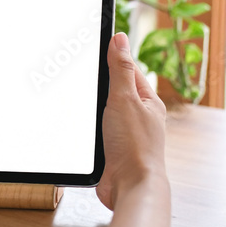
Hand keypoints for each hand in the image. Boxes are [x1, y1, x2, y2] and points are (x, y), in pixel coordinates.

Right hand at [95, 32, 167, 209]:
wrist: (131, 187)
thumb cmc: (134, 146)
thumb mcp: (125, 99)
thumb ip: (121, 69)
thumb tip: (120, 39)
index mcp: (147, 102)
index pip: (128, 70)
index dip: (111, 58)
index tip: (95, 46)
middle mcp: (138, 118)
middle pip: (115, 91)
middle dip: (99, 83)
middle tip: (81, 71)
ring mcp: (125, 135)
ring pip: (104, 113)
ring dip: (92, 109)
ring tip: (78, 97)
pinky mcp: (112, 151)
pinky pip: (97, 133)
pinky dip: (88, 128)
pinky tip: (79, 126)